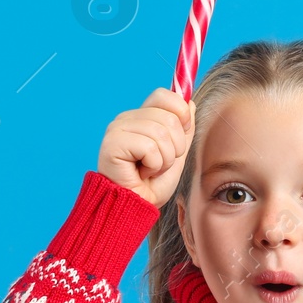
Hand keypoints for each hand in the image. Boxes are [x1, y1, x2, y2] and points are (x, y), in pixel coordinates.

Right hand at [98, 87, 195, 206]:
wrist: (138, 207)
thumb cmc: (153, 184)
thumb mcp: (177, 151)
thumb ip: (183, 127)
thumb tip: (189, 103)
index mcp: (141, 116)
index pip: (165, 95)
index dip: (181, 114)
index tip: (179, 138)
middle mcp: (126, 118)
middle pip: (169, 117)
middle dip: (176, 147)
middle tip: (160, 163)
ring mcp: (117, 129)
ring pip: (161, 133)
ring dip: (164, 159)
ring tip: (151, 170)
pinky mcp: (112, 144)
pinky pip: (149, 147)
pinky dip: (154, 166)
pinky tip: (141, 174)